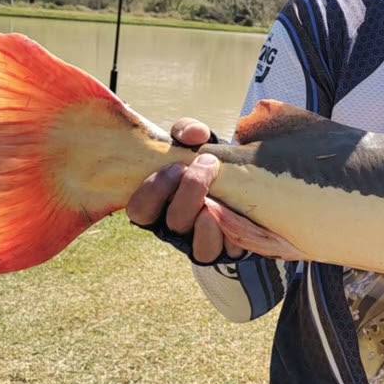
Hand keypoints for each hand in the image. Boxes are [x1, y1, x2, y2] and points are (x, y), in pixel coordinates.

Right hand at [126, 118, 242, 262]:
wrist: (243, 177)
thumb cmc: (207, 160)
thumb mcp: (195, 141)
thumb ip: (188, 131)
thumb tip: (193, 134)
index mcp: (159, 205)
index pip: (140, 210)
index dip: (154, 191)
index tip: (177, 166)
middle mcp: (178, 229)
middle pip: (173, 224)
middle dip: (189, 193)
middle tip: (206, 165)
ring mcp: (204, 243)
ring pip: (201, 250)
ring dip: (208, 223)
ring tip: (217, 200)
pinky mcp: (230, 250)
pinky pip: (230, 252)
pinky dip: (233, 235)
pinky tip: (236, 214)